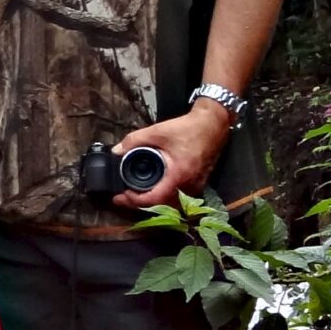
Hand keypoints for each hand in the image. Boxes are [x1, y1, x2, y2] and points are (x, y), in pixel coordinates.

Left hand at [109, 102, 233, 208]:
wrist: (213, 124)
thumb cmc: (189, 129)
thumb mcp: (157, 131)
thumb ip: (134, 140)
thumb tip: (116, 151)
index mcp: (180, 175)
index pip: (155, 199)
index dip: (135, 201)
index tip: (121, 196)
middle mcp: (190, 185)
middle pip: (162, 205)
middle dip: (140, 203)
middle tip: (123, 196)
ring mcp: (196, 186)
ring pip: (171, 203)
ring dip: (153, 201)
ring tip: (135, 194)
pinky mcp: (198, 183)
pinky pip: (179, 196)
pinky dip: (164, 195)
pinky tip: (152, 189)